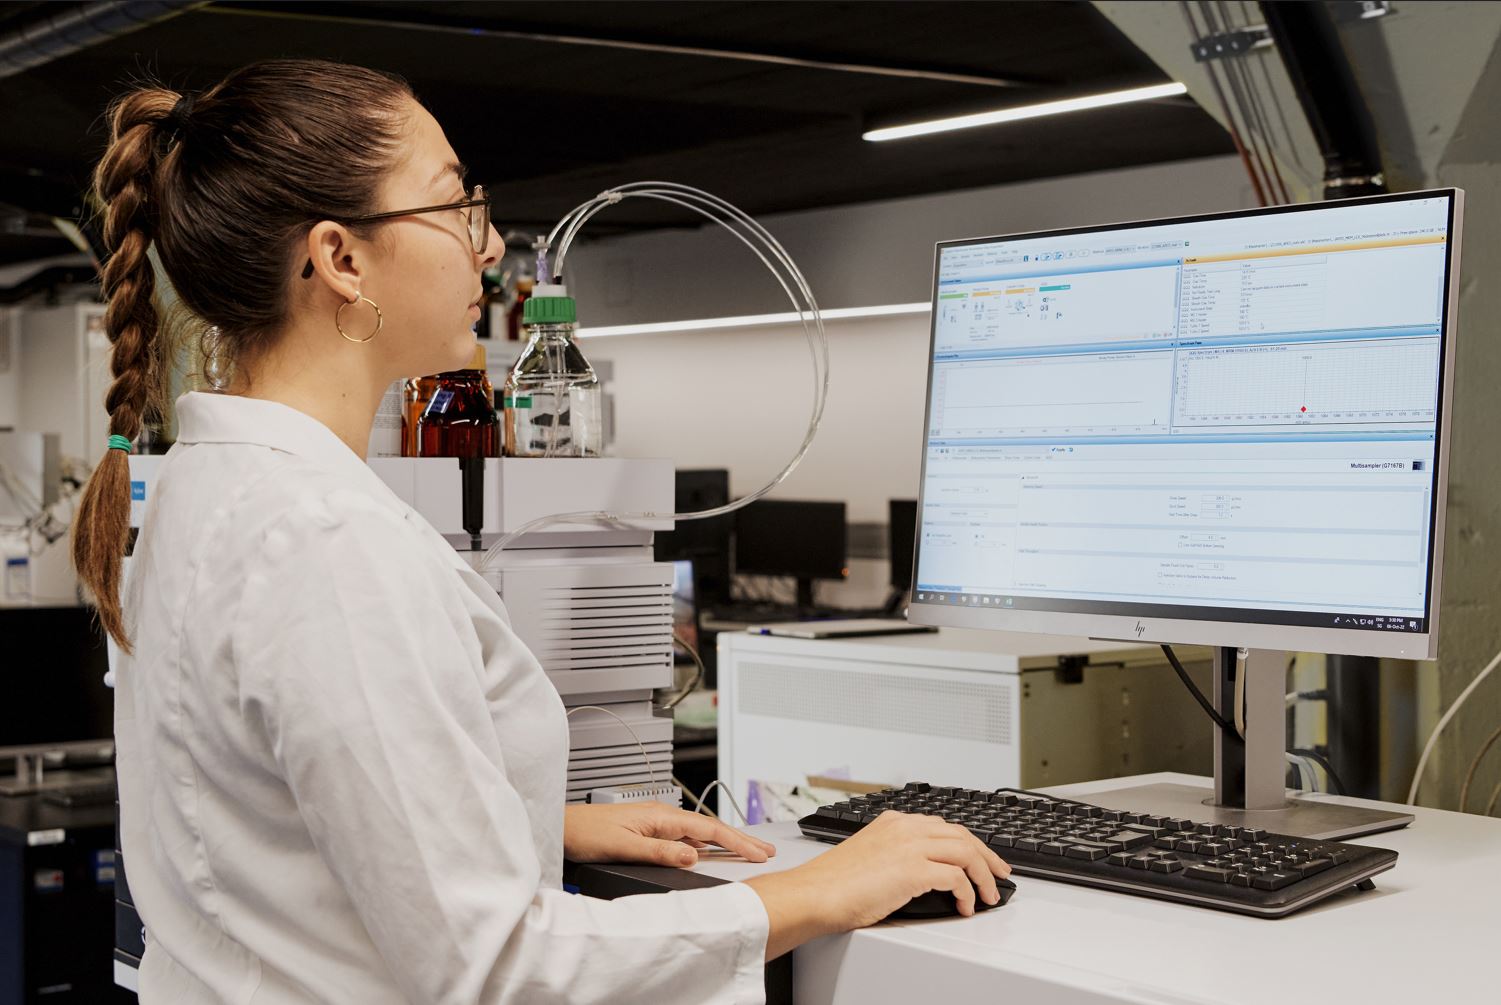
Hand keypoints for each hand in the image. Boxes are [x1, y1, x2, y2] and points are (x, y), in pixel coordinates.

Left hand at [563, 802, 775, 868]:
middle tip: (765, 850)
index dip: (736, 842)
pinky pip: (685, 838)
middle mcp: (661, 816)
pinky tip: (710, 852)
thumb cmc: (585, 833)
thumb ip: (659, 852)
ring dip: (725, 842)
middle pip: (709, 827)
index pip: (708, 829)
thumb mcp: (623, 847)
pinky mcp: (649, 831)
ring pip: (699, 833)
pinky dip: (705, 845)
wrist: (561, 829)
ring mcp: (656, 823)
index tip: (758, 852)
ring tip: (748, 851)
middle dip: (740, 839)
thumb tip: (693, 857)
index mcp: (660, 815)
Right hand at [744, 811, 1009, 958]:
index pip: (943, 826)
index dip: (968, 842)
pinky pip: (957, 877)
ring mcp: (910, 846)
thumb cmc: (833, 883)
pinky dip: (968, 892)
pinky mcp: (914, 869)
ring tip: (989, 895)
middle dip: (987, 856)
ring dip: (983, 876)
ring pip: (966, 851)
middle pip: (962, 834)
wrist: (814, 893)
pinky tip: (965, 906)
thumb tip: (922, 873)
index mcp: (894, 821)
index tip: (981, 857)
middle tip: (1000, 874)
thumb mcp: (869, 855)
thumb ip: (896, 853)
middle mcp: (905, 827)